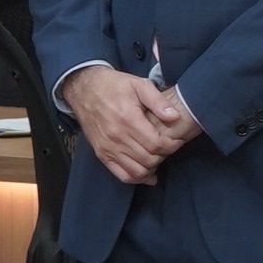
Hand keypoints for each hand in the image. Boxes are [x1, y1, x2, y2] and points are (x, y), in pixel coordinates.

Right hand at [60, 64, 191, 185]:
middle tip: (169, 147)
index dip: (172, 145)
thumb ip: (158, 101)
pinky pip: (121, 174)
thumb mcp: (139, 85)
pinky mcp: (101, 154)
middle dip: (164, 155)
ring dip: (152, 167)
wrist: (84, 89)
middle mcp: (116, 137)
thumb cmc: (115, 86)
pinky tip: (148, 173)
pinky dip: (136, 177)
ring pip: (137, 171)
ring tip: (159, 156)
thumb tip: (174, 117)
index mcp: (128, 119)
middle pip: (149, 159)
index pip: (156, 144)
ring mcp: (107, 148)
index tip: (178, 140)